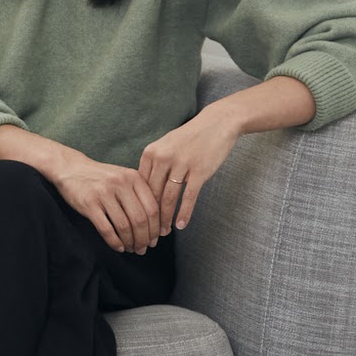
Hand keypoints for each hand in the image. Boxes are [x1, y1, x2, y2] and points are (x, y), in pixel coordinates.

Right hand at [50, 150, 162, 255]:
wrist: (70, 168)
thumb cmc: (100, 177)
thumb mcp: (123, 177)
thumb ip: (139, 194)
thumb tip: (157, 223)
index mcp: (133, 177)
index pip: (152, 208)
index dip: (155, 228)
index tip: (155, 240)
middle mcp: (120, 183)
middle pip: (140, 219)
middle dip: (144, 239)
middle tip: (143, 248)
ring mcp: (104, 193)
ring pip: (124, 226)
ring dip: (130, 242)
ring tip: (131, 249)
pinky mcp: (89, 203)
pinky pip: (106, 228)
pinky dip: (114, 242)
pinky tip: (118, 247)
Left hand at [138, 103, 243, 234]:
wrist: (217, 123)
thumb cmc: (190, 137)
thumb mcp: (166, 146)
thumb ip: (154, 165)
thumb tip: (142, 190)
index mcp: (150, 153)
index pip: (139, 185)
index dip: (138, 204)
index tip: (137, 219)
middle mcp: (162, 158)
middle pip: (151, 194)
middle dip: (149, 215)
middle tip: (147, 232)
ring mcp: (181, 164)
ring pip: (168, 198)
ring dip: (165, 218)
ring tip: (163, 232)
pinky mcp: (199, 171)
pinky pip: (188, 197)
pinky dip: (183, 213)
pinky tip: (181, 225)